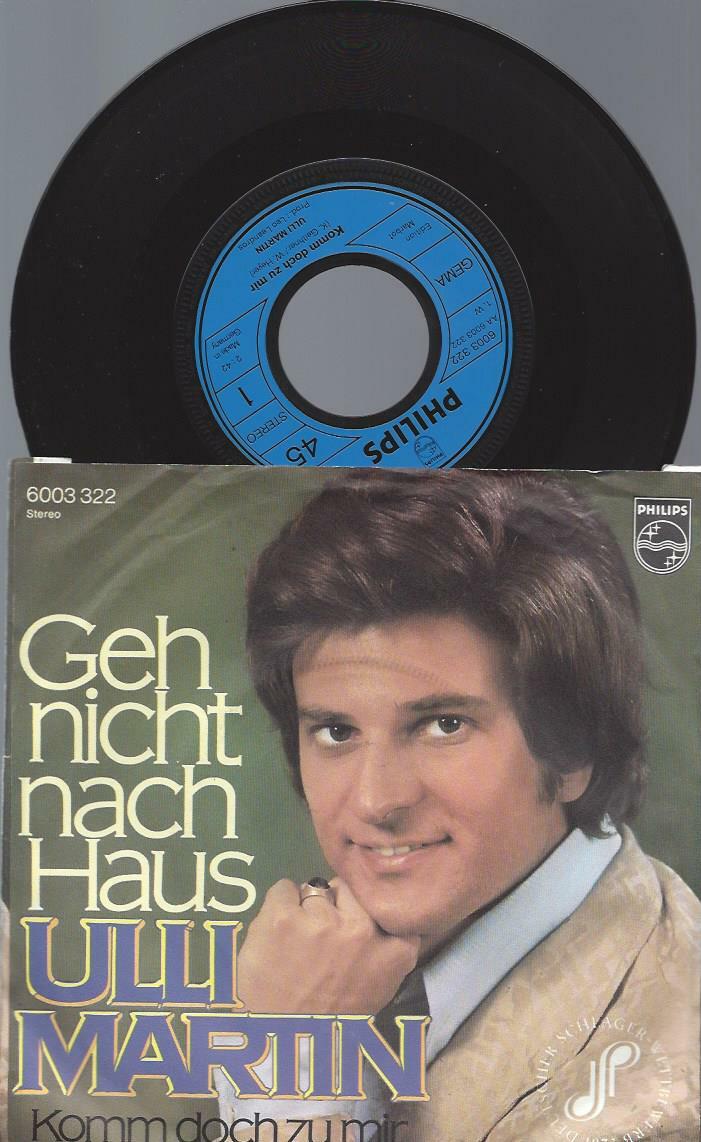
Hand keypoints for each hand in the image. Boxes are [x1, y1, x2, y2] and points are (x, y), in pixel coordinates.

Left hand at [236, 877, 419, 1014]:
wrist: (279, 1045)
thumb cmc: (329, 1020)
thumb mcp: (377, 988)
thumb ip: (384, 949)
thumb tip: (376, 913)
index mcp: (394, 950)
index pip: (389, 903)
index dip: (369, 909)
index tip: (356, 921)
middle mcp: (362, 929)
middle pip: (350, 889)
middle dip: (336, 904)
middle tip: (322, 937)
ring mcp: (322, 920)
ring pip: (315, 889)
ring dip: (306, 908)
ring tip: (296, 942)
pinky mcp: (283, 917)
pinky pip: (283, 889)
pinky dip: (278, 906)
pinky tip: (277, 934)